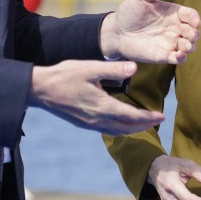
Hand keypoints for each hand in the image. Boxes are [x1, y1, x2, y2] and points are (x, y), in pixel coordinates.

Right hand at [28, 60, 163, 135]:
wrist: (40, 90)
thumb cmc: (64, 76)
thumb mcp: (90, 68)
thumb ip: (114, 69)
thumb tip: (135, 68)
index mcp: (102, 106)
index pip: (131, 116)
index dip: (148, 117)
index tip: (161, 115)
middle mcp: (98, 119)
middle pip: (127, 128)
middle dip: (144, 125)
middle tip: (157, 120)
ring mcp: (89, 124)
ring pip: (117, 131)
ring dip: (132, 129)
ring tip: (143, 123)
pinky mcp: (83, 123)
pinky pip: (106, 130)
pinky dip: (119, 128)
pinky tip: (120, 122)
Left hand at [100, 0, 199, 64]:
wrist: (116, 31)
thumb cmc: (129, 11)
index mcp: (173, 13)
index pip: (191, 16)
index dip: (195, 19)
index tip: (196, 22)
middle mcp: (175, 28)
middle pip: (193, 31)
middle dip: (195, 34)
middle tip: (192, 35)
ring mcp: (170, 42)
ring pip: (188, 46)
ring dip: (191, 47)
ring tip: (187, 46)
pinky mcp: (163, 55)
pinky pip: (177, 58)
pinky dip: (181, 58)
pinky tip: (179, 55)